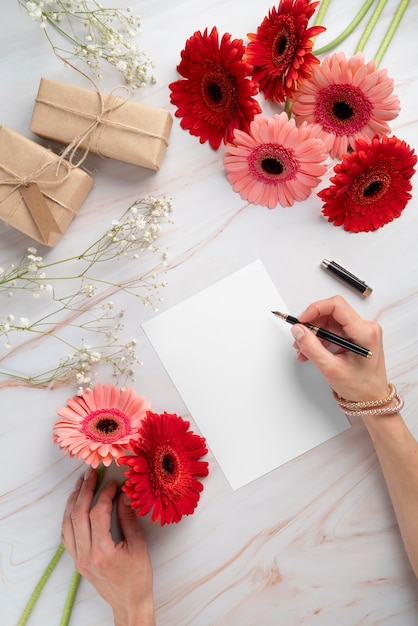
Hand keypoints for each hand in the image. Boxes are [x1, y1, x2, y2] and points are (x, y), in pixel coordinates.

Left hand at [62, 468, 154, 625]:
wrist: (129, 603)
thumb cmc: (138, 578)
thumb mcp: (138, 545)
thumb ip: (128, 518)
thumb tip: (123, 496)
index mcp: (103, 552)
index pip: (98, 513)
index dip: (105, 494)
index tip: (113, 484)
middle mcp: (86, 555)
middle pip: (78, 515)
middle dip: (84, 491)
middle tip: (91, 474)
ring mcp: (78, 559)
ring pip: (68, 524)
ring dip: (73, 501)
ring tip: (80, 485)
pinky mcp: (77, 561)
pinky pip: (66, 535)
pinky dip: (68, 517)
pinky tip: (74, 506)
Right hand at [290, 295, 388, 401]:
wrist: (372, 400)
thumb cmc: (360, 387)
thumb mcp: (331, 368)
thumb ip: (311, 347)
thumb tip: (298, 330)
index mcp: (364, 332)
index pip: (336, 306)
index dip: (315, 309)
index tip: (301, 320)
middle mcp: (365, 327)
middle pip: (331, 314)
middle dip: (312, 325)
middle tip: (299, 338)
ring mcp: (361, 332)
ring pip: (330, 323)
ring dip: (314, 334)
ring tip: (303, 350)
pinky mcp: (356, 337)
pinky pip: (333, 331)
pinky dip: (320, 340)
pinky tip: (312, 351)